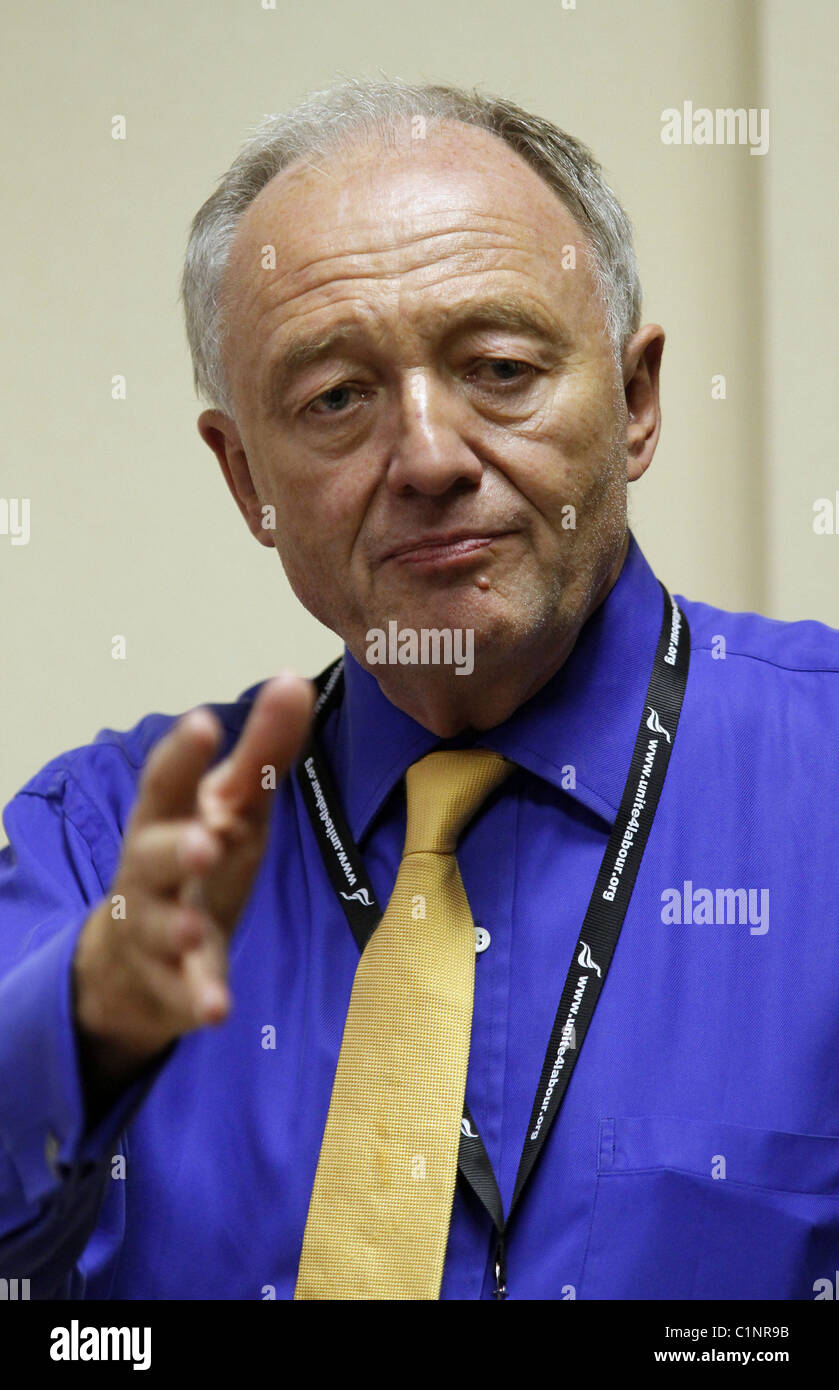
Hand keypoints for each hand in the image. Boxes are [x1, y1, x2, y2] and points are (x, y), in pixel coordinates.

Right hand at [73, 673, 314, 1084]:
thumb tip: (295, 678)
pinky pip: (182, 993)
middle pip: (151, 855)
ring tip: (195, 929)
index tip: (202, 722)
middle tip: (204, 839)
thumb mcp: (232, 805)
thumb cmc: (195, 858)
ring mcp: (157, 929)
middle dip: (174, 846)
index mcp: (168, 818)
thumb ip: (263, 749)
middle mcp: (153, 872)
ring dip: (178, 927)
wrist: (138, 955)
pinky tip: (216, 1009)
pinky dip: (197, 998)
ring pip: (161, 927)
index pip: (168, 782)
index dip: (182, 754)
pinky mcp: (173, 983)